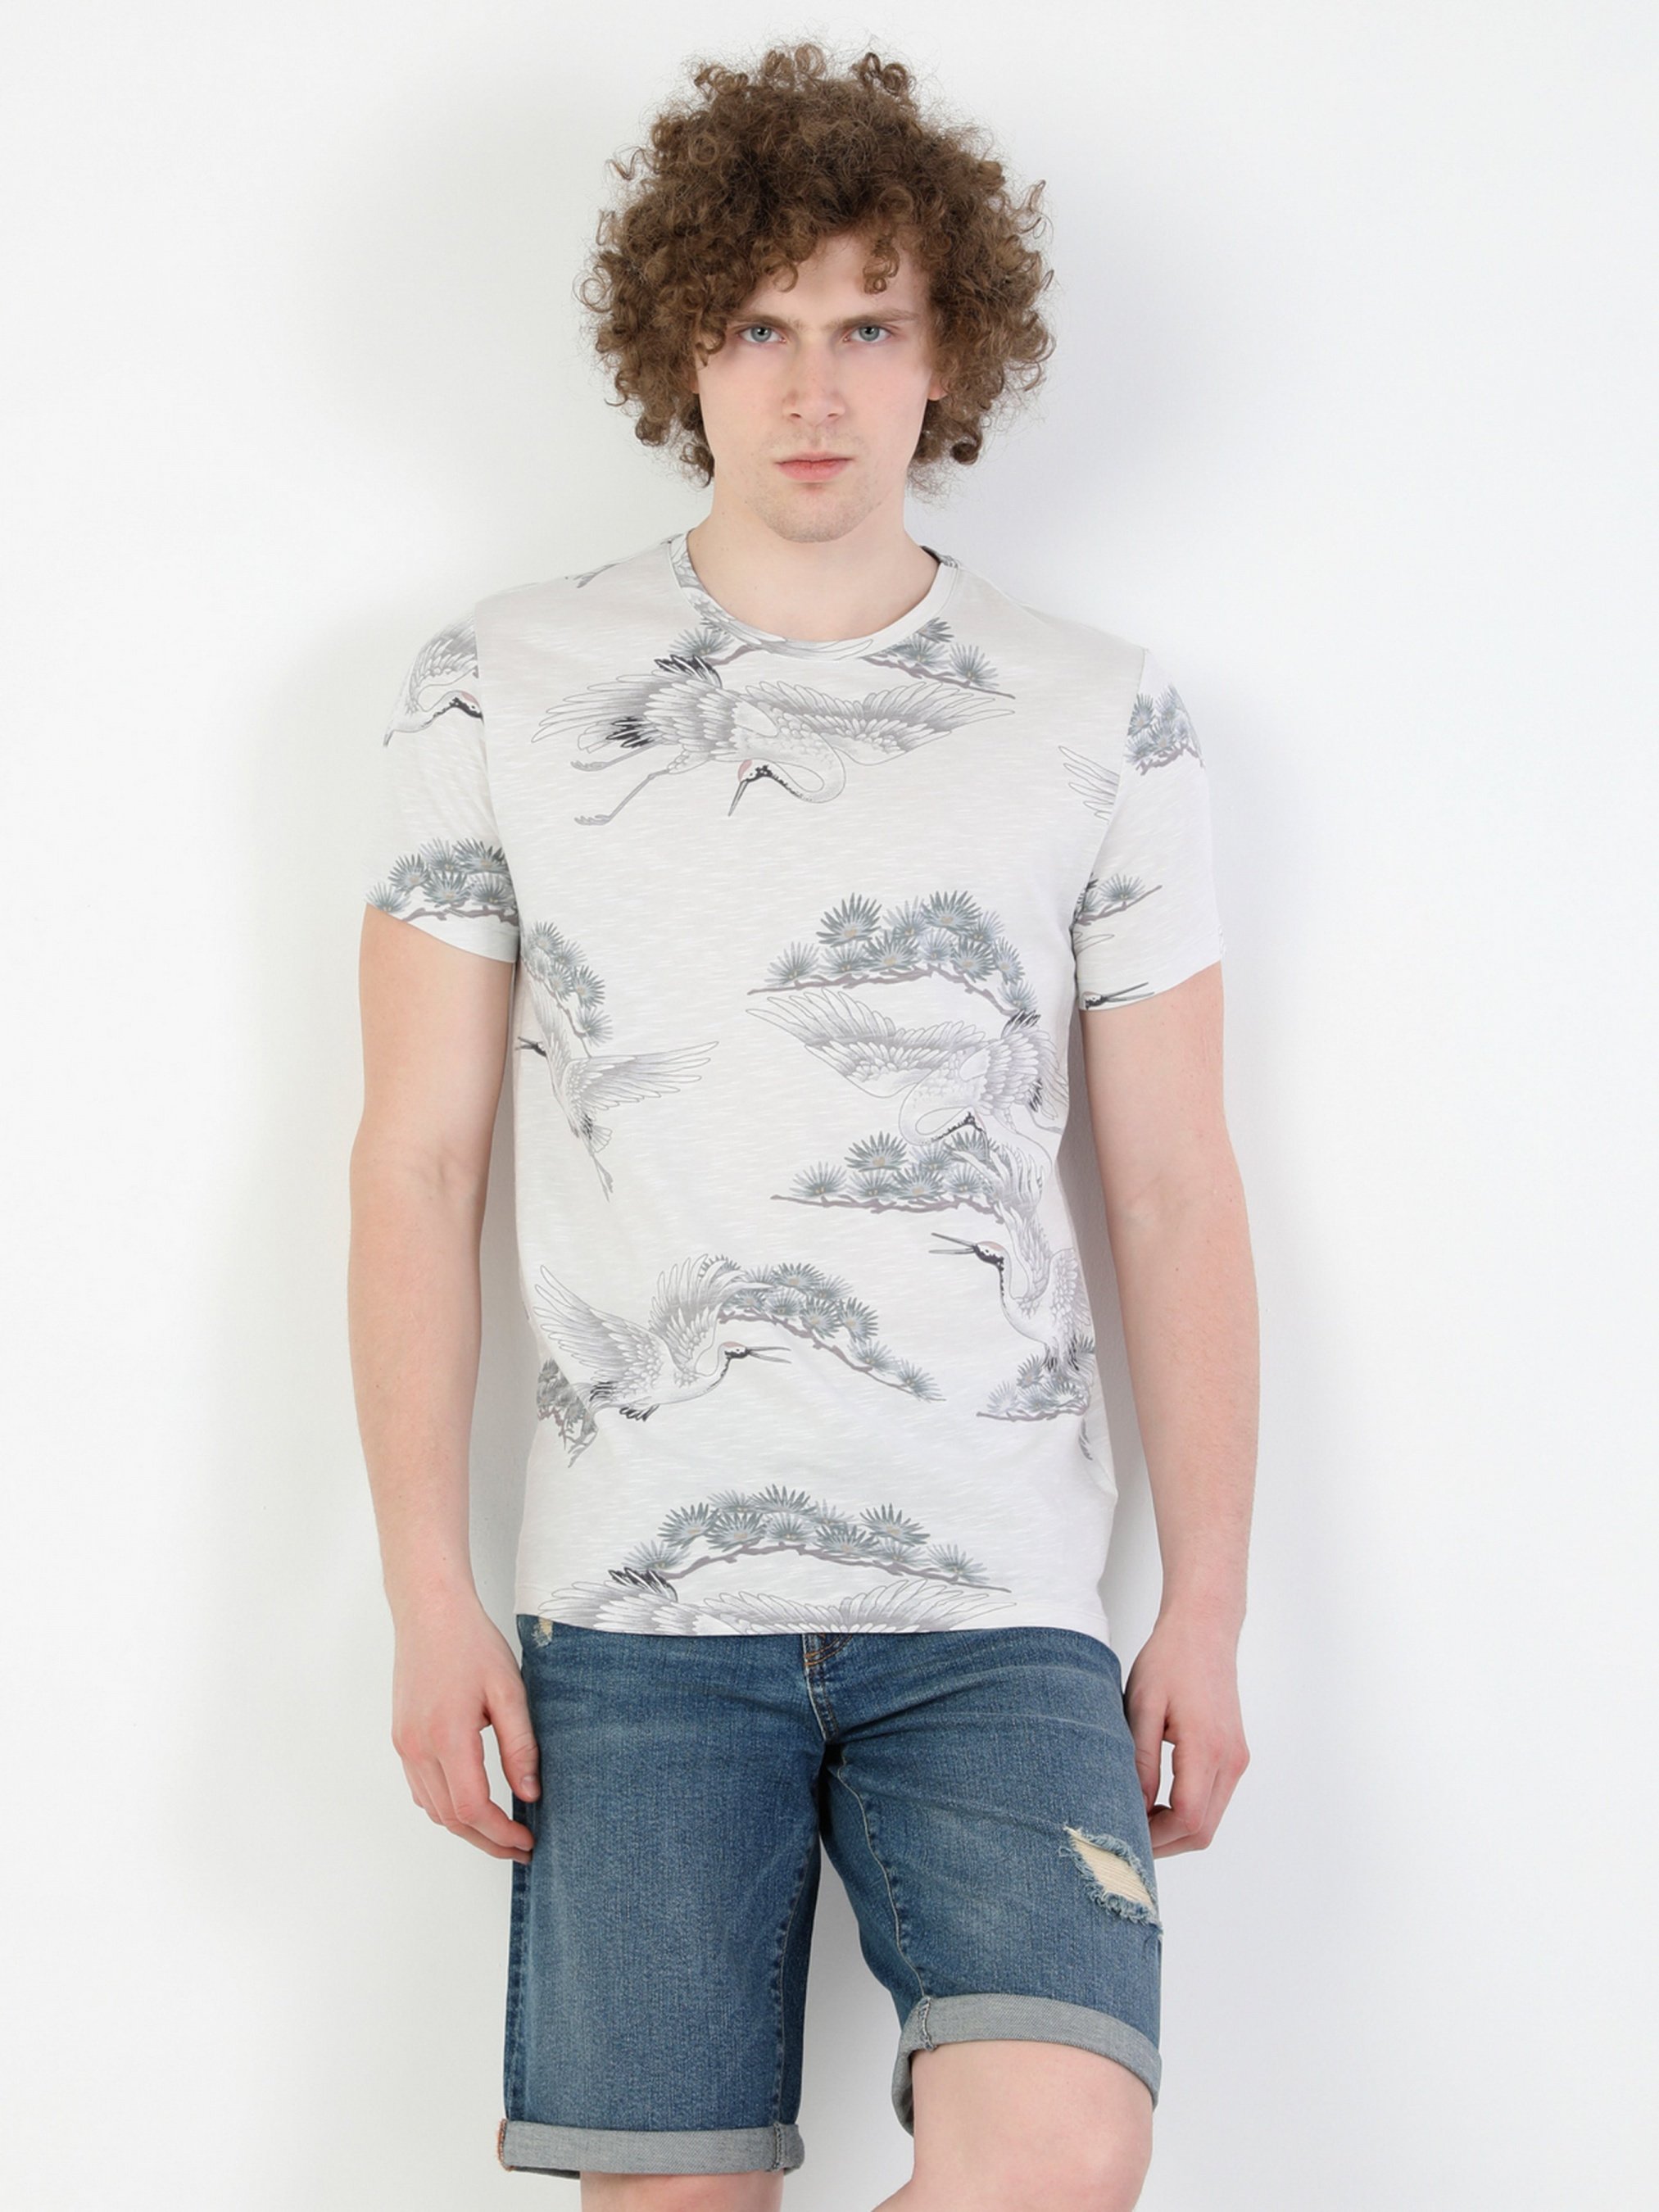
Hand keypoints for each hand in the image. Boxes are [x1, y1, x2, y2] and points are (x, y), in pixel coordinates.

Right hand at [389, 1590, 540, 1862]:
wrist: (430, 1612)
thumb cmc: (471, 1643)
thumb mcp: (509, 1690)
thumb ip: (520, 1746)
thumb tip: (530, 1794)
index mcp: (447, 1736)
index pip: (471, 1808)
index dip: (500, 1833)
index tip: (527, 1840)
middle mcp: (418, 1747)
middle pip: (450, 1819)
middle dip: (487, 1841)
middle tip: (520, 1848)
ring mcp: (404, 1745)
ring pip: (432, 1809)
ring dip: (465, 1828)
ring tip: (501, 1830)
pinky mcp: (401, 1739)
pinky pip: (421, 1789)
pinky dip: (445, 1807)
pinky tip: (471, 1804)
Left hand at [1123, 1609, 1248, 1857]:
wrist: (1204, 1630)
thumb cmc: (1169, 1661)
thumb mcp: (1141, 1707)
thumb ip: (1140, 1761)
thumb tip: (1133, 1808)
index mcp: (1206, 1748)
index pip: (1188, 1819)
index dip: (1155, 1837)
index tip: (1122, 1832)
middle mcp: (1230, 1760)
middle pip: (1202, 1830)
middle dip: (1164, 1843)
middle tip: (1125, 1835)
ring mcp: (1237, 1759)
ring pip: (1210, 1820)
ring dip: (1176, 1830)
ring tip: (1136, 1819)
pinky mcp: (1236, 1755)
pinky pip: (1215, 1800)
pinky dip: (1188, 1813)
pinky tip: (1157, 1802)